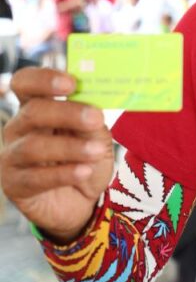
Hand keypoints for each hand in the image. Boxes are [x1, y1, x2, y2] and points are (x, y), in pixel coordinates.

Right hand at [0, 67, 113, 240]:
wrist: (81, 201)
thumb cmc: (85, 160)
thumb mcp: (96, 138)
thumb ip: (92, 123)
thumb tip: (95, 110)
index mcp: (35, 107)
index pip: (25, 83)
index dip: (44, 79)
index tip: (71, 83)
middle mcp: (18, 129)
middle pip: (32, 112)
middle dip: (66, 113)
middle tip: (96, 117)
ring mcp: (12, 157)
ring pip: (33, 146)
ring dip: (70, 147)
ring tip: (96, 151)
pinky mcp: (15, 185)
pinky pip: (36, 178)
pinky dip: (63, 173)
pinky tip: (84, 171)